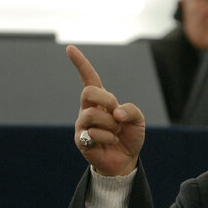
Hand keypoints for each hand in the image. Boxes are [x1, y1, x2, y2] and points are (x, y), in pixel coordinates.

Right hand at [66, 45, 144, 176]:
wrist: (126, 159)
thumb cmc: (129, 136)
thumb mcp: (138, 120)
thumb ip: (131, 110)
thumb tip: (116, 112)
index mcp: (101, 100)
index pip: (89, 78)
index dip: (80, 63)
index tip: (70, 48)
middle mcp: (88, 109)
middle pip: (88, 92)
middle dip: (107, 100)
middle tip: (118, 115)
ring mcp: (82, 124)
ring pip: (92, 114)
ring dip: (111, 124)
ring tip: (116, 133)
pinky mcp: (80, 139)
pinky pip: (94, 133)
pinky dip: (109, 137)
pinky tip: (111, 142)